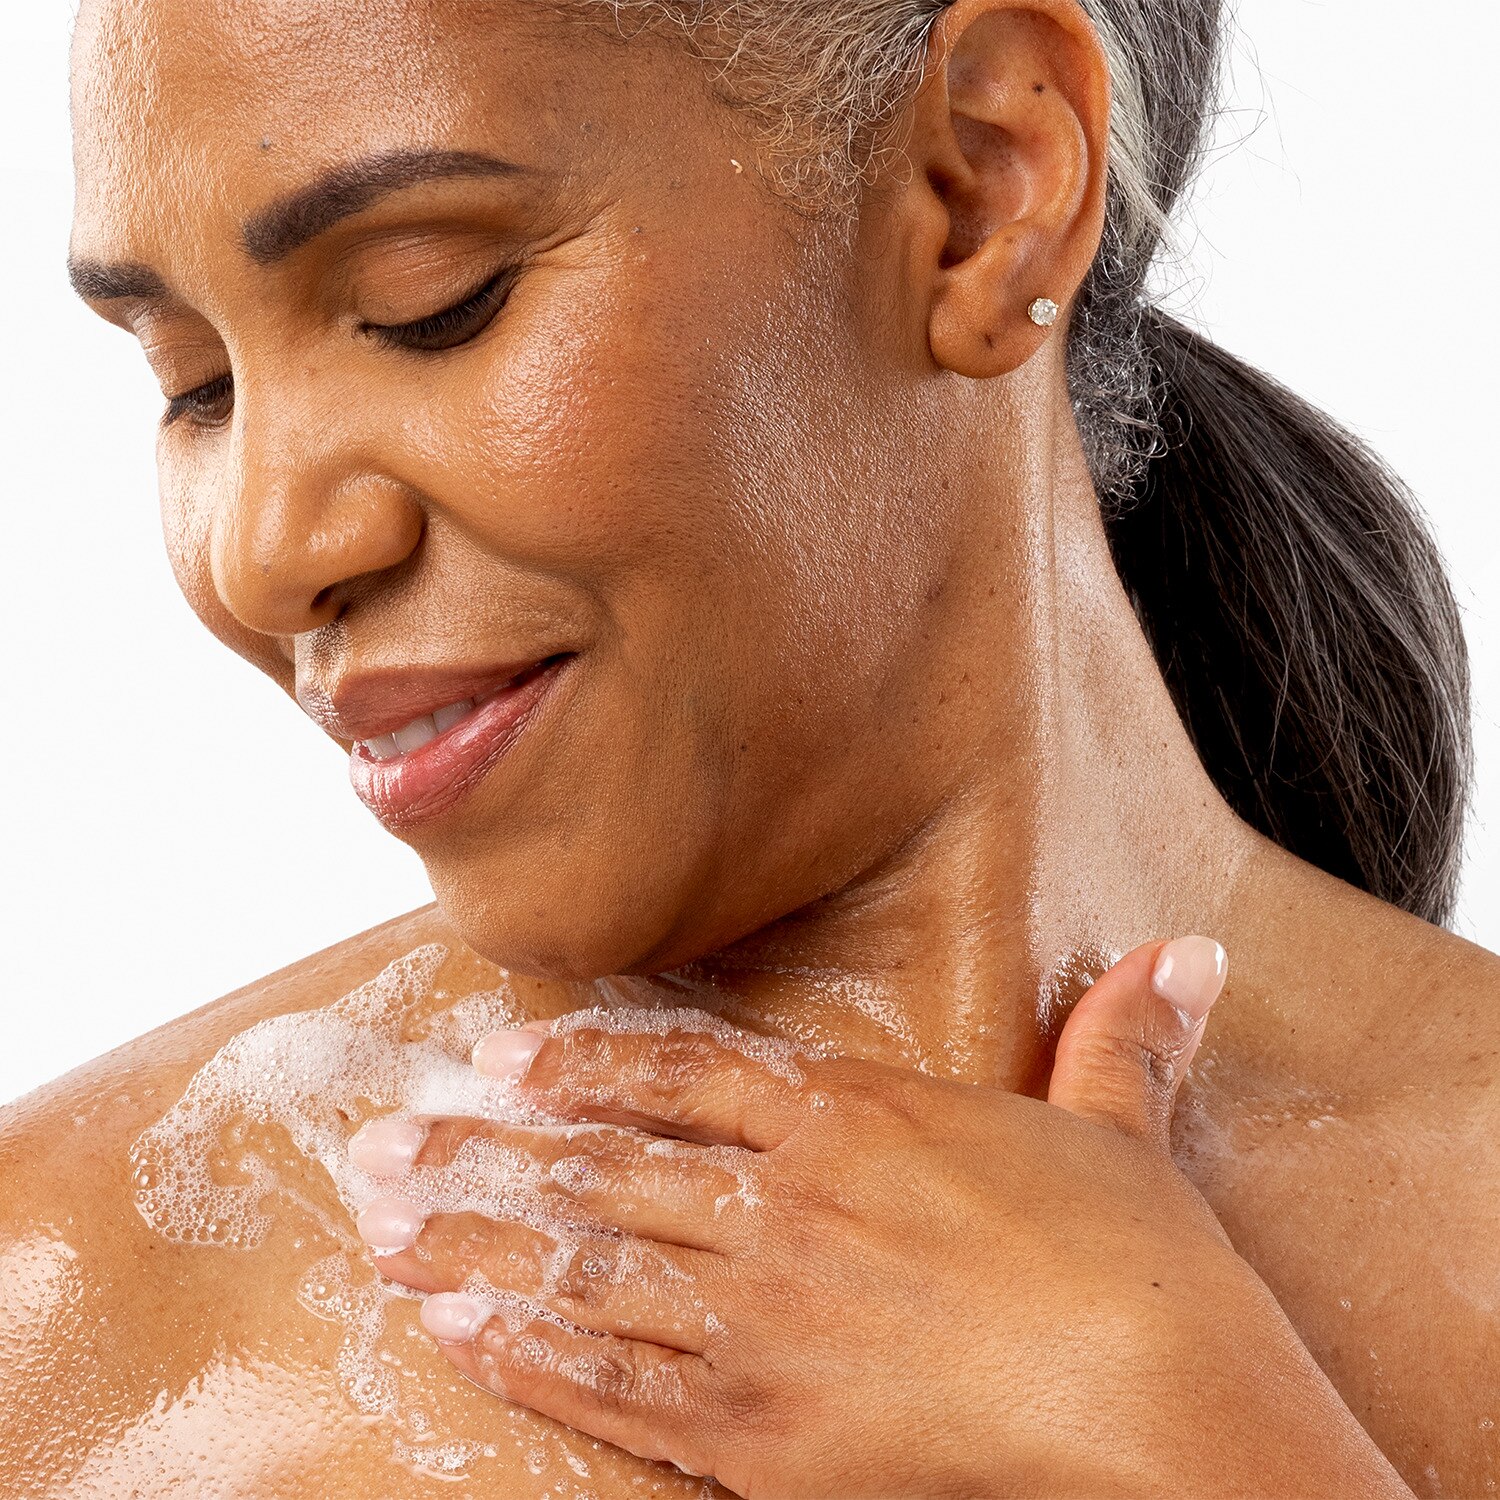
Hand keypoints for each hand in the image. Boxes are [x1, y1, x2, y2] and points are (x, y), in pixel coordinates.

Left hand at [345, 938, 1411, 1498]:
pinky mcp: (762, 1435)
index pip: (685, 1072)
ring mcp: (763, 1321)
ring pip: (584, 1268)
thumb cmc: (1146, 1276)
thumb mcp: (1123, 1133)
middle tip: (380, 1144)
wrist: (1165, 1422)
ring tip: (382, 1229)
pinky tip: (459, 1332)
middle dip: (480, 1153)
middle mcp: (786, 1208)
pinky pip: (616, 1386)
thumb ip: (1121, 1037)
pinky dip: (528, 1355)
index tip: (500, 1058)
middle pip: (602, 1166)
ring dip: (472, 1245)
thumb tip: (1193, 952)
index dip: (584, 1062)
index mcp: (856, 1122)